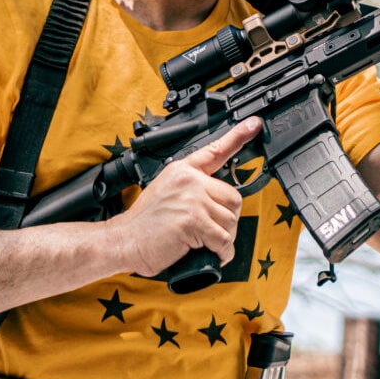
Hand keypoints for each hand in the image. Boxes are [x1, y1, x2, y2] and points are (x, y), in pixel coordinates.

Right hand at [109, 116, 261, 276]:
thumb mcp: (166, 190)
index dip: (238, 136)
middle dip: (229, 219)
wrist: (124, 240)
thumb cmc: (145, 223)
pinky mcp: (193, 221)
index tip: (254, 124)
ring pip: (231, 220)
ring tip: (208, 244)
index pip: (215, 150)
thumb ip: (190, 187)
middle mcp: (190, 180)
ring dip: (225, 238)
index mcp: (183, 170)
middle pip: (234, 197)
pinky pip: (223, 239)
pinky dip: (223, 252)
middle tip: (214, 231)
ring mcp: (192, 199)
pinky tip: (213, 254)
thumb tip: (216, 200)